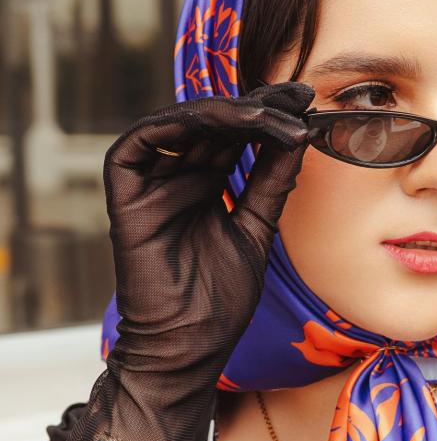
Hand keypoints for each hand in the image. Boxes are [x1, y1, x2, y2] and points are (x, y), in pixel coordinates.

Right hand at [103, 81, 313, 404]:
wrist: (187, 344)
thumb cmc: (219, 301)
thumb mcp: (257, 228)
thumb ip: (271, 181)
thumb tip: (301, 136)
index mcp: (204, 184)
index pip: (236, 135)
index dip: (269, 116)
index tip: (308, 104)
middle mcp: (175, 175)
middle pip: (214, 122)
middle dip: (257, 104)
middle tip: (297, 96)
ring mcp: (148, 180)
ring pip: (183, 123)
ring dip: (229, 112)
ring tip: (272, 113)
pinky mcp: (123, 187)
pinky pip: (145, 139)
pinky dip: (185, 123)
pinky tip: (230, 122)